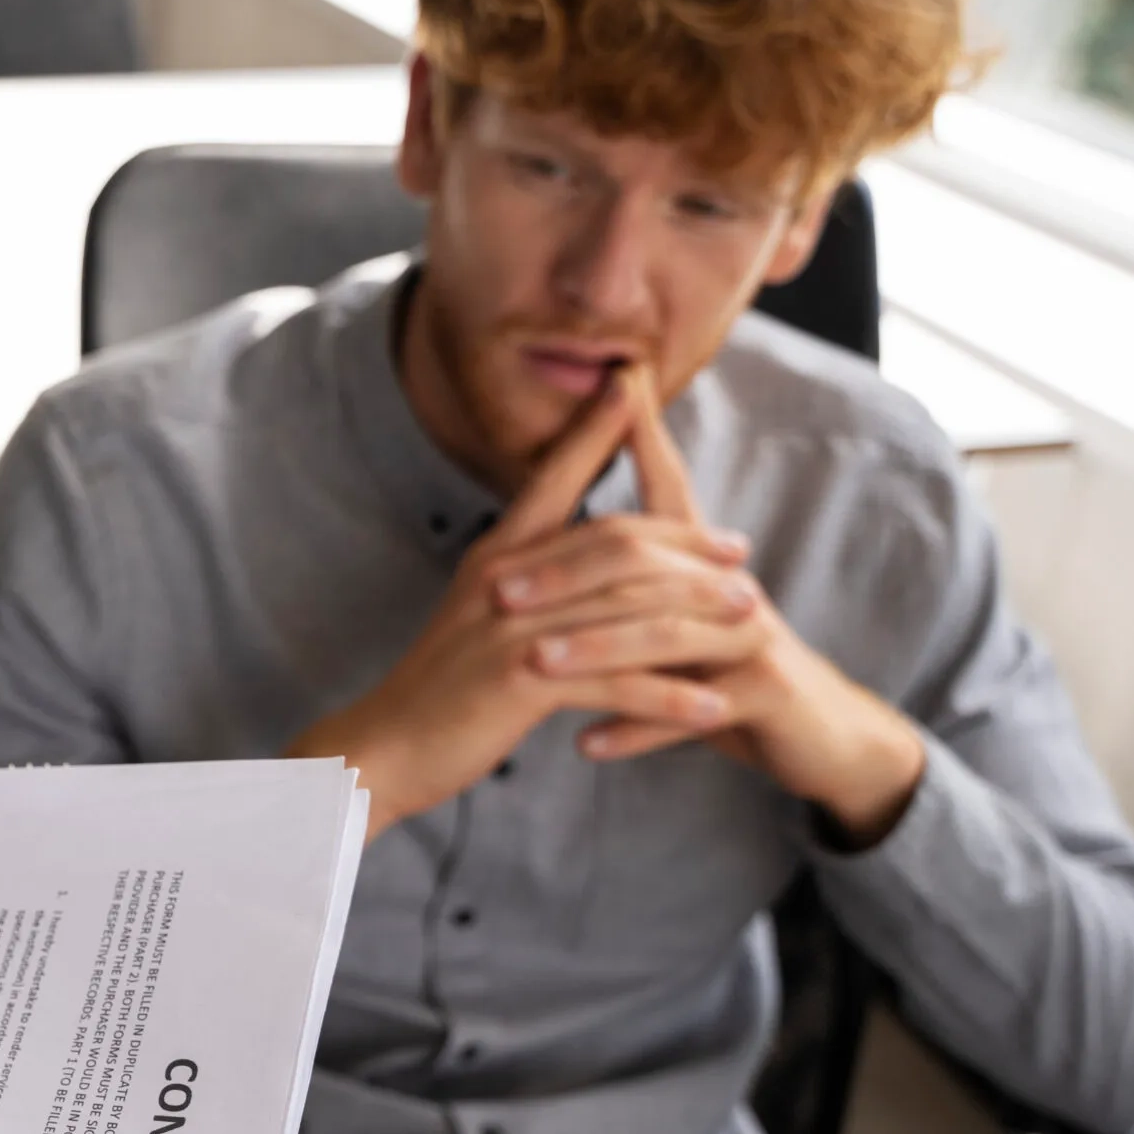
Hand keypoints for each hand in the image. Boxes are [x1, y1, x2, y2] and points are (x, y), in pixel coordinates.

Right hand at [288, 372, 742, 836]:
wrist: (382, 749)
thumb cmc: (436, 689)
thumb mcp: (476, 614)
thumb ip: (521, 578)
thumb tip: (566, 556)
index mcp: (496, 557)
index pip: (552, 475)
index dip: (594, 429)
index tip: (633, 384)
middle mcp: (506, 581)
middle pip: (615, 542)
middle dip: (687, 543)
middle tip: (740, 551)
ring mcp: (513, 630)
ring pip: (627, 608)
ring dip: (697, 616)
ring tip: (750, 623)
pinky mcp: (522, 683)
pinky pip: (616, 683)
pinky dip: (669, 697)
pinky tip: (711, 708)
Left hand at [523, 368, 926, 847]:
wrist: (816, 737)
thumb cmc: (730, 671)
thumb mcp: (683, 615)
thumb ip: (640, 571)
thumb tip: (578, 524)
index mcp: (704, 562)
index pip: (668, 488)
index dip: (642, 436)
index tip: (610, 383)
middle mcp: (729, 586)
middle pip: (644, 564)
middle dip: (567, 575)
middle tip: (497, 592)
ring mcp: (752, 638)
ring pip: (667, 634)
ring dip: (597, 650)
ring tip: (536, 664)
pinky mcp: (765, 692)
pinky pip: (692, 711)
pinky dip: (637, 728)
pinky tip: (585, 744)